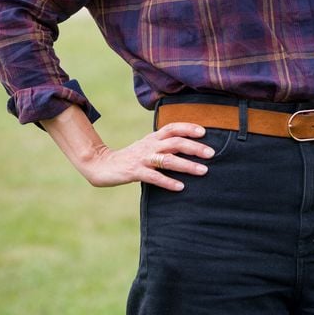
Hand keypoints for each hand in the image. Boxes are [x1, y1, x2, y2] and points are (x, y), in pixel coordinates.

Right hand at [84, 122, 215, 191]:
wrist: (102, 165)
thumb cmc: (130, 157)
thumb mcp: (147, 146)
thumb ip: (163, 145)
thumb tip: (187, 147)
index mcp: (152, 137)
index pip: (172, 127)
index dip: (188, 127)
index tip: (204, 131)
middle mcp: (149, 145)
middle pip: (174, 142)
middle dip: (194, 147)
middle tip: (211, 153)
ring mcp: (142, 158)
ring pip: (168, 160)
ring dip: (187, 165)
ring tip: (203, 171)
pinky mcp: (135, 172)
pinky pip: (154, 177)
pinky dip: (168, 181)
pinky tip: (180, 187)